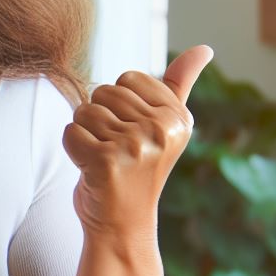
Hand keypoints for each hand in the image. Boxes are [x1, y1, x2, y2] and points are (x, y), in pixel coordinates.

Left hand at [62, 45, 213, 245]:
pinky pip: (70, 132)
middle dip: (101, 120)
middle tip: (116, 153)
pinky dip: (72, 149)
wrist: (121, 227)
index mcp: (179, 118)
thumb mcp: (164, 127)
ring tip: (104, 161)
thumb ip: (178, 86)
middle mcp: (162, 130)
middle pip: (103, 92)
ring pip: (84, 111)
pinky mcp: (106, 162)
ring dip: (86, 135)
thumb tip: (204, 48)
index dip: (119, 104)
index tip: (132, 134)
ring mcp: (135, 147)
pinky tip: (90, 169)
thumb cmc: (137, 172)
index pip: (128, 79)